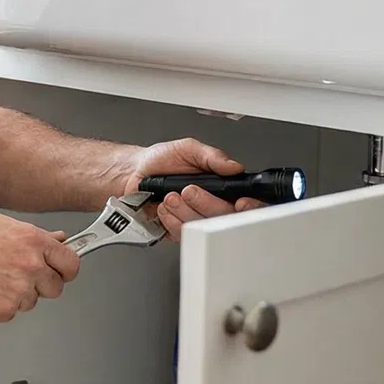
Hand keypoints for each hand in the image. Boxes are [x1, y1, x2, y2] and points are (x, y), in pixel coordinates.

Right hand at [0, 215, 79, 322]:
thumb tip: (56, 240)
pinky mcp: (5, 309)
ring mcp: (19, 290)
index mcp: (32, 241)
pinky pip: (13, 312)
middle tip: (20, 277)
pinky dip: (1, 306)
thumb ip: (34, 235)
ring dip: (19, 295)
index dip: (65, 269)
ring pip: (33, 301)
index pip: (70, 262)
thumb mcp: (1, 225)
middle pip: (56, 287)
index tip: (62, 271)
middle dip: (42, 284)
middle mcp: (30, 265)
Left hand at [123, 138, 267, 238]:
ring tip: (170, 196)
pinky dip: (172, 220)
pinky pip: (183, 234)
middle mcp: (212, 204)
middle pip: (225, 217)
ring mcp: (196, 219)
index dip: (249, 206)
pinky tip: (164, 208)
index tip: (240, 202)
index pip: (246, 202)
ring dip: (185, 211)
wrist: (134, 173)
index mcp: (221, 186)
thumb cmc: (160, 160)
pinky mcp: (179, 230)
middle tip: (189, 190)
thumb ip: (212, 156)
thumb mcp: (188, 149)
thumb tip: (233, 166)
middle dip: (207, 204)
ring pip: (203, 227)